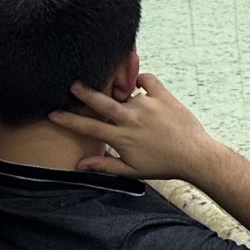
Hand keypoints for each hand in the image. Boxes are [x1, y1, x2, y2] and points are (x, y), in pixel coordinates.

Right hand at [49, 72, 226, 184]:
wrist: (196, 157)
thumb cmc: (164, 165)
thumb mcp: (132, 171)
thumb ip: (105, 165)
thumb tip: (79, 165)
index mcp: (122, 137)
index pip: (89, 127)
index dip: (68, 120)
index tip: (53, 113)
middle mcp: (132, 119)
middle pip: (101, 103)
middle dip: (85, 93)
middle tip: (73, 84)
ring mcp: (148, 106)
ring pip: (124, 91)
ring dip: (117, 90)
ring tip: (112, 85)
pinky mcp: (165, 97)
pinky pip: (148, 79)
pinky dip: (141, 79)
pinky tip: (138, 83)